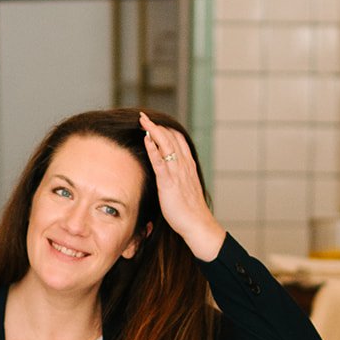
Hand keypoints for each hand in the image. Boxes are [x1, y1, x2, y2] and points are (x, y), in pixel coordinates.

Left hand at [139, 112, 225, 261]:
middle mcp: (184, 166)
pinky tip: (146, 139)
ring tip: (142, 121)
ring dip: (153, 131)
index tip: (154, 121)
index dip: (166, 129)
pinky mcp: (169, 183)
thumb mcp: (185, 187)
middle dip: (156, 125)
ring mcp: (177, 173)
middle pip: (171, 138)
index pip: (178, 140)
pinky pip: (160, 162)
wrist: (197, 223)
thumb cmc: (189, 209)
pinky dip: (153, 149)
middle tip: (144, 116)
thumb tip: (167, 170)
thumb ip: (178, 176)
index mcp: (188, 165)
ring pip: (166, 145)